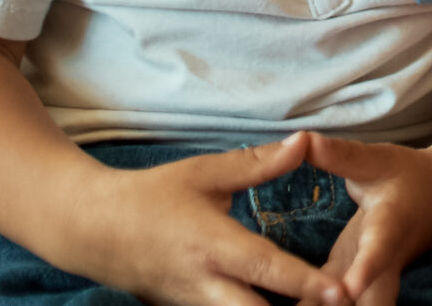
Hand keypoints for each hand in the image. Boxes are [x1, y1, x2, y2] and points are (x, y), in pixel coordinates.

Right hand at [62, 133, 345, 305]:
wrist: (91, 231)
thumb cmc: (151, 196)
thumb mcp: (204, 173)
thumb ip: (258, 164)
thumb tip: (306, 141)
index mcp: (213, 244)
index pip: (265, 268)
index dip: (304, 282)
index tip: (339, 291)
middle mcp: (205, 283)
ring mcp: (195, 304)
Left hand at [307, 130, 431, 305]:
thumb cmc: (406, 177)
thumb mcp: (376, 159)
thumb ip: (339, 154)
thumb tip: (303, 139)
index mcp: (390, 226)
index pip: (378, 250)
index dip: (364, 270)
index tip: (349, 289)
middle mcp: (384, 265)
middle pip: (373, 303)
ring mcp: (370, 284)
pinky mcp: (352, 293)